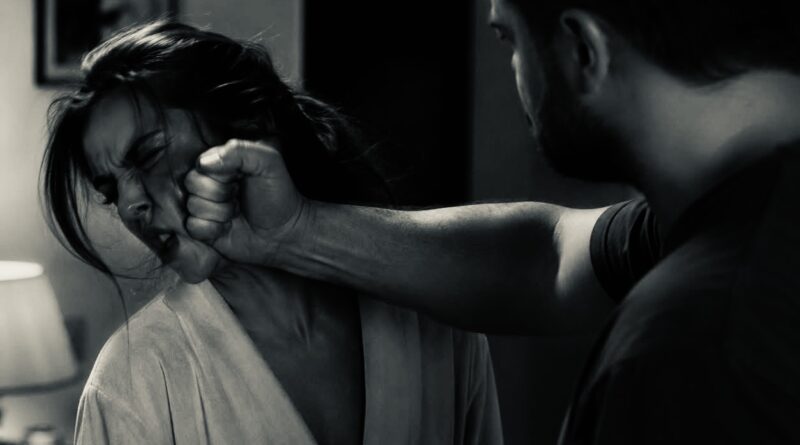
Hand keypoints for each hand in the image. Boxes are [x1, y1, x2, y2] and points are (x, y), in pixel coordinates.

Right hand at [184, 139, 308, 265]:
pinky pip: (193, 226)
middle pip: (192, 183)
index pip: (202, 163)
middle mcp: (210, 182)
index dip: (220, 175)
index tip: (239, 179)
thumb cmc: (277, 194)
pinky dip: (212, 229)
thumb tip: (204, 163)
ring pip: (192, 205)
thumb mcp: (268, 162)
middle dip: (220, 193)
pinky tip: (228, 227)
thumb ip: (240, 151)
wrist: (283, 231)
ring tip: (237, 212)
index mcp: (222, 162)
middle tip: (239, 197)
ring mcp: (205, 205)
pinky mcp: (203, 228)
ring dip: (220, 212)